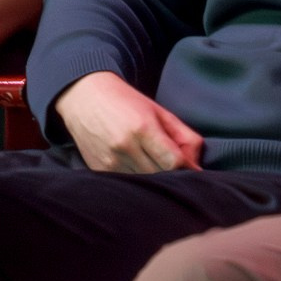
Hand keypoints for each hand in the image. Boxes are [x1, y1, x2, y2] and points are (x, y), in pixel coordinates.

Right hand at [53, 71, 203, 173]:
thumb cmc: (126, 101)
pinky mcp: (100, 170)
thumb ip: (184, 136)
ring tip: (156, 165)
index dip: (188, 169)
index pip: (174, 162)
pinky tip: (137, 166)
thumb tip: (197, 165)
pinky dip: (138, 179)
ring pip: (145, 183)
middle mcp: (125, 147)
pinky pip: (128, 182)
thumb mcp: (159, 112)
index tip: (194, 171)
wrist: (83, 97)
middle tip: (178, 170)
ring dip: (156, 179)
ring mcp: (110, 161)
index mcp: (143, 128)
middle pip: (162, 176)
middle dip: (174, 175)